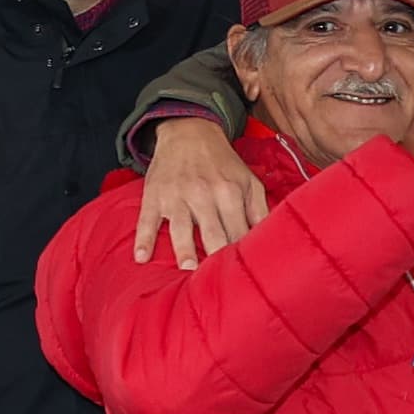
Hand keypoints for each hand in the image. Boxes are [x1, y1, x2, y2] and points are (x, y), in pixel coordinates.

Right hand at [135, 112, 270, 268]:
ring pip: (181, 227)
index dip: (242, 256)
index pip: (239, 232)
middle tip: (219, 284)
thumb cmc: (223, 163)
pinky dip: (143, 237)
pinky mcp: (154, 195)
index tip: (245, 278)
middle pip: (213, 232)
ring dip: (184, 248)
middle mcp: (204, 194)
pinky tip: (141, 257)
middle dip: (217, 256)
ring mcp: (177, 196)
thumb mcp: (248, 180)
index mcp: (230, 192)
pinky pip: (147, 219)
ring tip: (187, 270)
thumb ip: (260, 210)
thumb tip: (272, 239)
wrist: (189, 130)